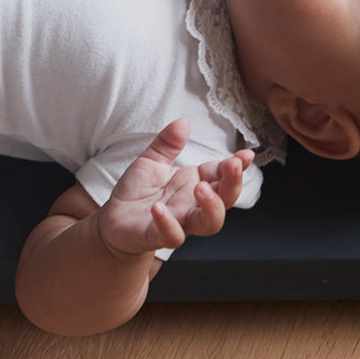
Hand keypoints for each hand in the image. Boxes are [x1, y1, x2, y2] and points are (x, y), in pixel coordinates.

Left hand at [98, 119, 253, 256]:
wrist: (113, 219)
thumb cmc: (137, 191)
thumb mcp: (151, 160)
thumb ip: (167, 143)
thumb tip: (183, 122)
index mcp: (195, 183)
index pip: (222, 175)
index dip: (236, 166)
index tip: (246, 154)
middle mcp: (193, 205)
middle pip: (225, 200)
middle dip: (233, 184)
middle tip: (232, 166)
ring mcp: (179, 222)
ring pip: (209, 223)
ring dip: (211, 207)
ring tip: (201, 188)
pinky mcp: (158, 236)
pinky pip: (172, 235)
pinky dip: (168, 223)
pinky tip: (159, 208)